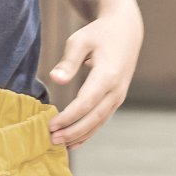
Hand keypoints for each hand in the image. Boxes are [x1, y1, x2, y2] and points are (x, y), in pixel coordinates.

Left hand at [46, 10, 143, 149]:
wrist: (125, 30)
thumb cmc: (99, 34)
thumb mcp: (81, 40)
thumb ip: (68, 61)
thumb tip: (56, 79)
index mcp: (107, 75)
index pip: (85, 103)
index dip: (68, 117)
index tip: (50, 125)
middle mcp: (116, 90)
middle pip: (93, 118)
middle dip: (72, 131)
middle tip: (52, 140)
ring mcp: (118, 96)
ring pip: (99, 123)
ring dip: (79, 135)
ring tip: (59, 144)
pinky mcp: (116, 98)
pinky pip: (102, 120)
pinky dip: (89, 132)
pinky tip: (74, 141)